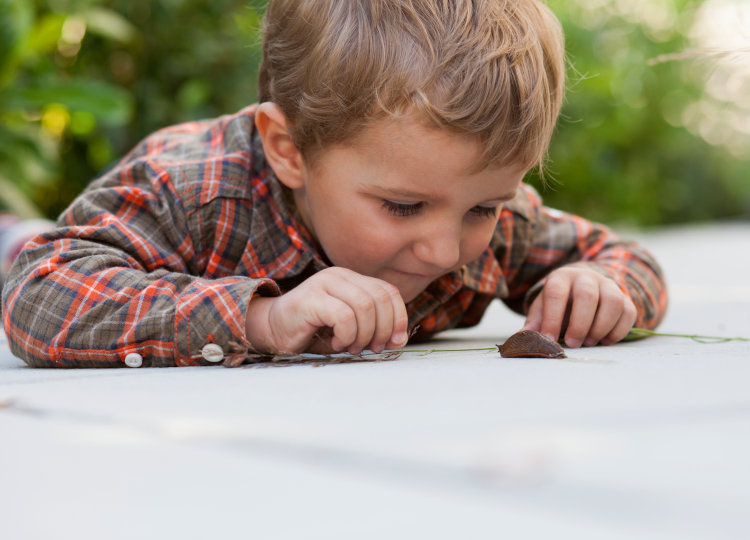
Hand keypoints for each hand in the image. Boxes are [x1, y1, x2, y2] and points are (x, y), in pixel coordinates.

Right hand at [245, 267, 408, 354]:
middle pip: (380, 298)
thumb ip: (375, 329)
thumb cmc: (313, 331)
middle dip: (384, 329)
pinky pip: (344, 316)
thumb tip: (400, 339)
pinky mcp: (311, 298)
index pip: (389, 292)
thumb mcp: (351, 328)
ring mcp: (324, 283)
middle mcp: (340, 275)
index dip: (399, 318)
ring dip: (364, 334)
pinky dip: (347, 335)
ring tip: (352, 347)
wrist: (272, 330)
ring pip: (365, 307)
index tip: (395, 342)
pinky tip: (337, 343)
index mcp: (352, 278)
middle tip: (373, 348)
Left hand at [522, 266, 636, 347]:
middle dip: (579, 323)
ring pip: (612, 301)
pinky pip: (628, 312)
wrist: (582, 289)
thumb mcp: (543, 309)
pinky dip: (618, 331)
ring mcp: (608, 286)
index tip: (549, 338)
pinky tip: (605, 341)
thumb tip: (522, 339)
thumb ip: (535, 323)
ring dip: (601, 326)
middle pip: (586, 295)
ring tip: (589, 342)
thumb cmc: (559, 303)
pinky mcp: (625, 298)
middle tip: (572, 343)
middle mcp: (586, 277)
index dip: (552, 317)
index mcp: (561, 277)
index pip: (556, 293)